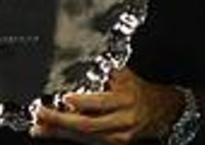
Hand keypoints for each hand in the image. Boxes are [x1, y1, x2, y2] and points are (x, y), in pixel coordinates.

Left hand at [31, 68, 181, 143]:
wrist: (164, 110)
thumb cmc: (141, 90)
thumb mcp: (126, 76)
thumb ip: (104, 73)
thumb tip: (76, 66)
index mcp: (125, 99)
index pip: (100, 103)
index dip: (81, 103)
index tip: (64, 99)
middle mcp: (123, 120)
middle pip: (87, 125)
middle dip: (60, 122)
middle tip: (40, 116)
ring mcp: (120, 135)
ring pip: (85, 137)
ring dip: (60, 133)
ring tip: (40, 127)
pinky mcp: (117, 143)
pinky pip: (90, 142)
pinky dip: (71, 137)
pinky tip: (56, 133)